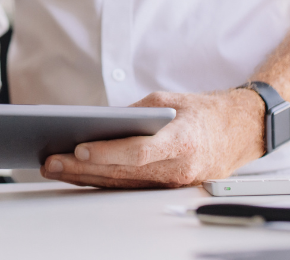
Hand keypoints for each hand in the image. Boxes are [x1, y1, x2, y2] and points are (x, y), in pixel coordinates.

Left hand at [40, 89, 264, 187]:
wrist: (238, 133)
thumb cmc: (201, 112)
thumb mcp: (167, 100)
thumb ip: (134, 112)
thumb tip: (99, 123)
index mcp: (182, 141)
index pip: (139, 152)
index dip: (107, 153)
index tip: (79, 149)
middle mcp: (179, 168)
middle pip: (123, 173)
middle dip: (83, 169)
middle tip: (51, 162)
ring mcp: (174, 184)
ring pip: (122, 184)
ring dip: (86, 178)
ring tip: (54, 168)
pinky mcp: (167, 189)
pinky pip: (129, 187)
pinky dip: (102, 181)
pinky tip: (77, 175)